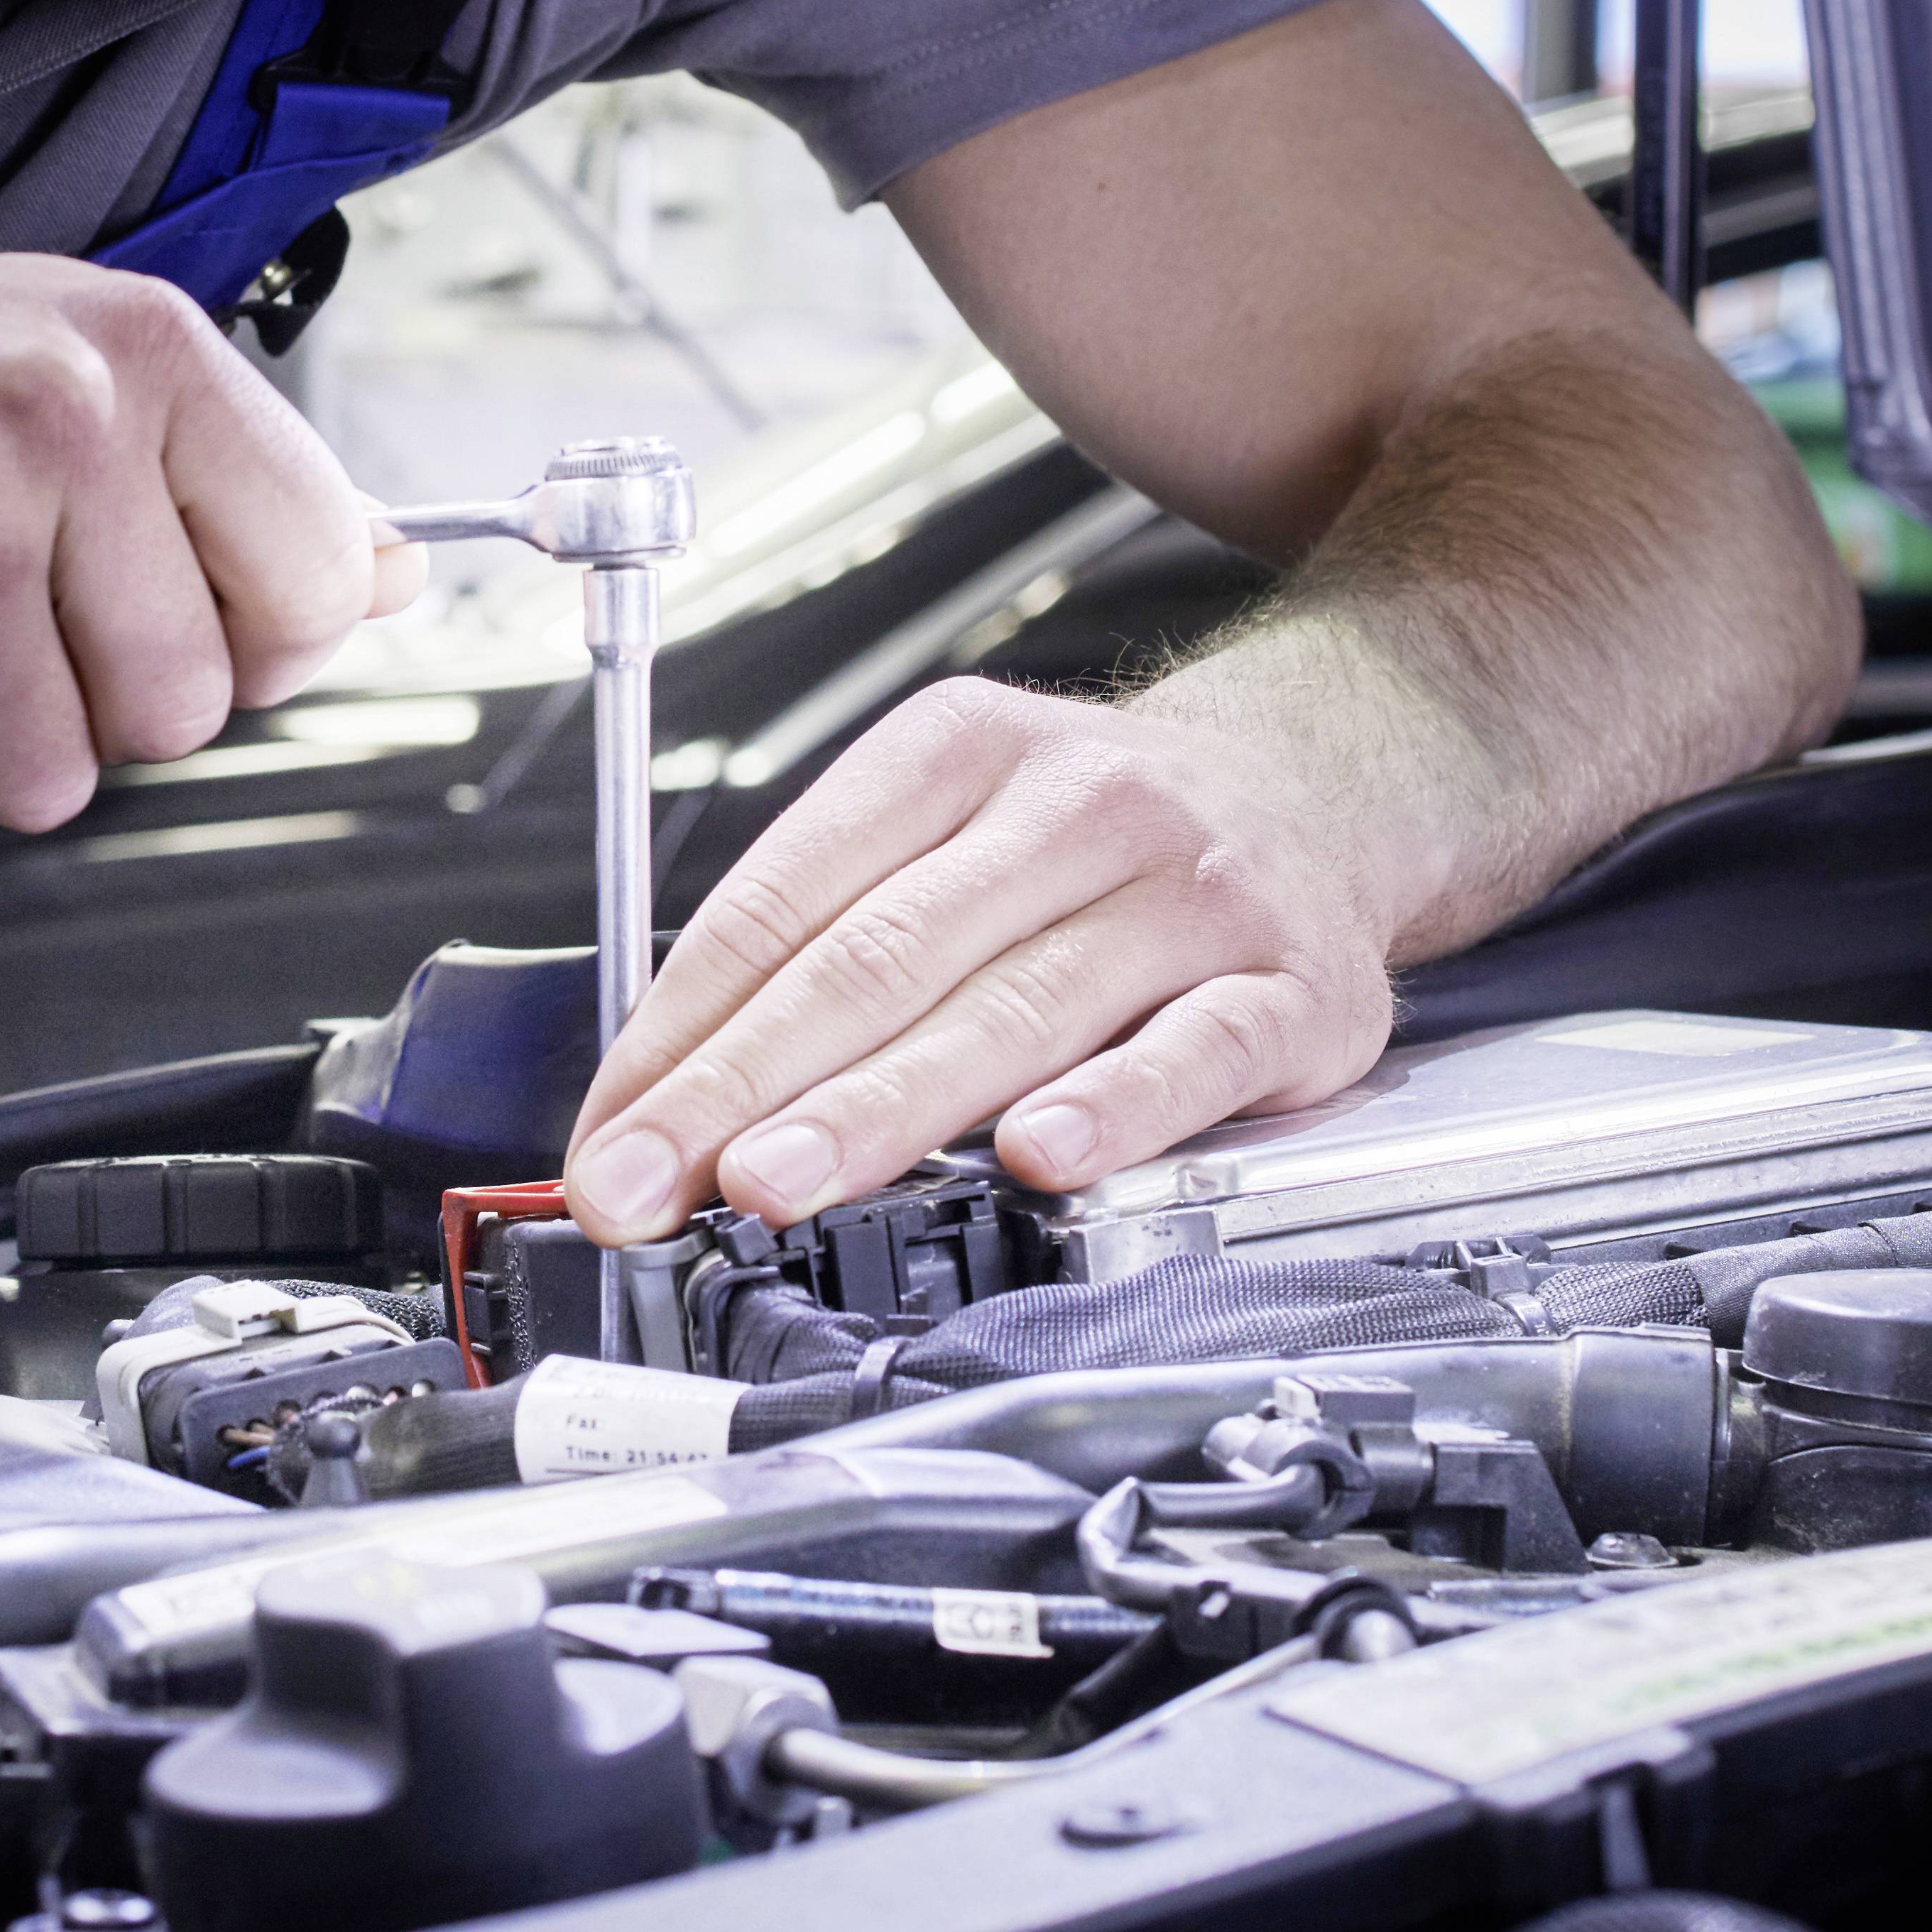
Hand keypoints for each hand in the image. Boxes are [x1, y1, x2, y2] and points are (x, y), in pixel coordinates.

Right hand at [0, 251, 418, 836]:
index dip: (256, 638)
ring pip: (54, 779)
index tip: (178, 615)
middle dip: (96, 705)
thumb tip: (394, 576)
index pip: (315, 574)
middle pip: (184, 706)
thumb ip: (230, 479)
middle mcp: (52, 431)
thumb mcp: (62, 362)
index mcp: (138, 353)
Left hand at [556, 648, 1453, 1243]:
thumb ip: (828, 940)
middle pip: (878, 957)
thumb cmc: (1099, 834)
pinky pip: (1192, 1054)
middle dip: (742, 1085)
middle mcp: (1074, 806)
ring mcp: (1189, 893)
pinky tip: (1039, 1158)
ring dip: (877, 1110)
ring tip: (774, 1182)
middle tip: (651, 1179)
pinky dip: (1112, 1109)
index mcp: (955, 749)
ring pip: (1012, 1009)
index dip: (682, 1026)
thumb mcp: (951, 824)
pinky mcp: (1292, 983)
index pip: (785, 897)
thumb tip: (672, 1090)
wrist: (1322, 781)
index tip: (609, 1131)